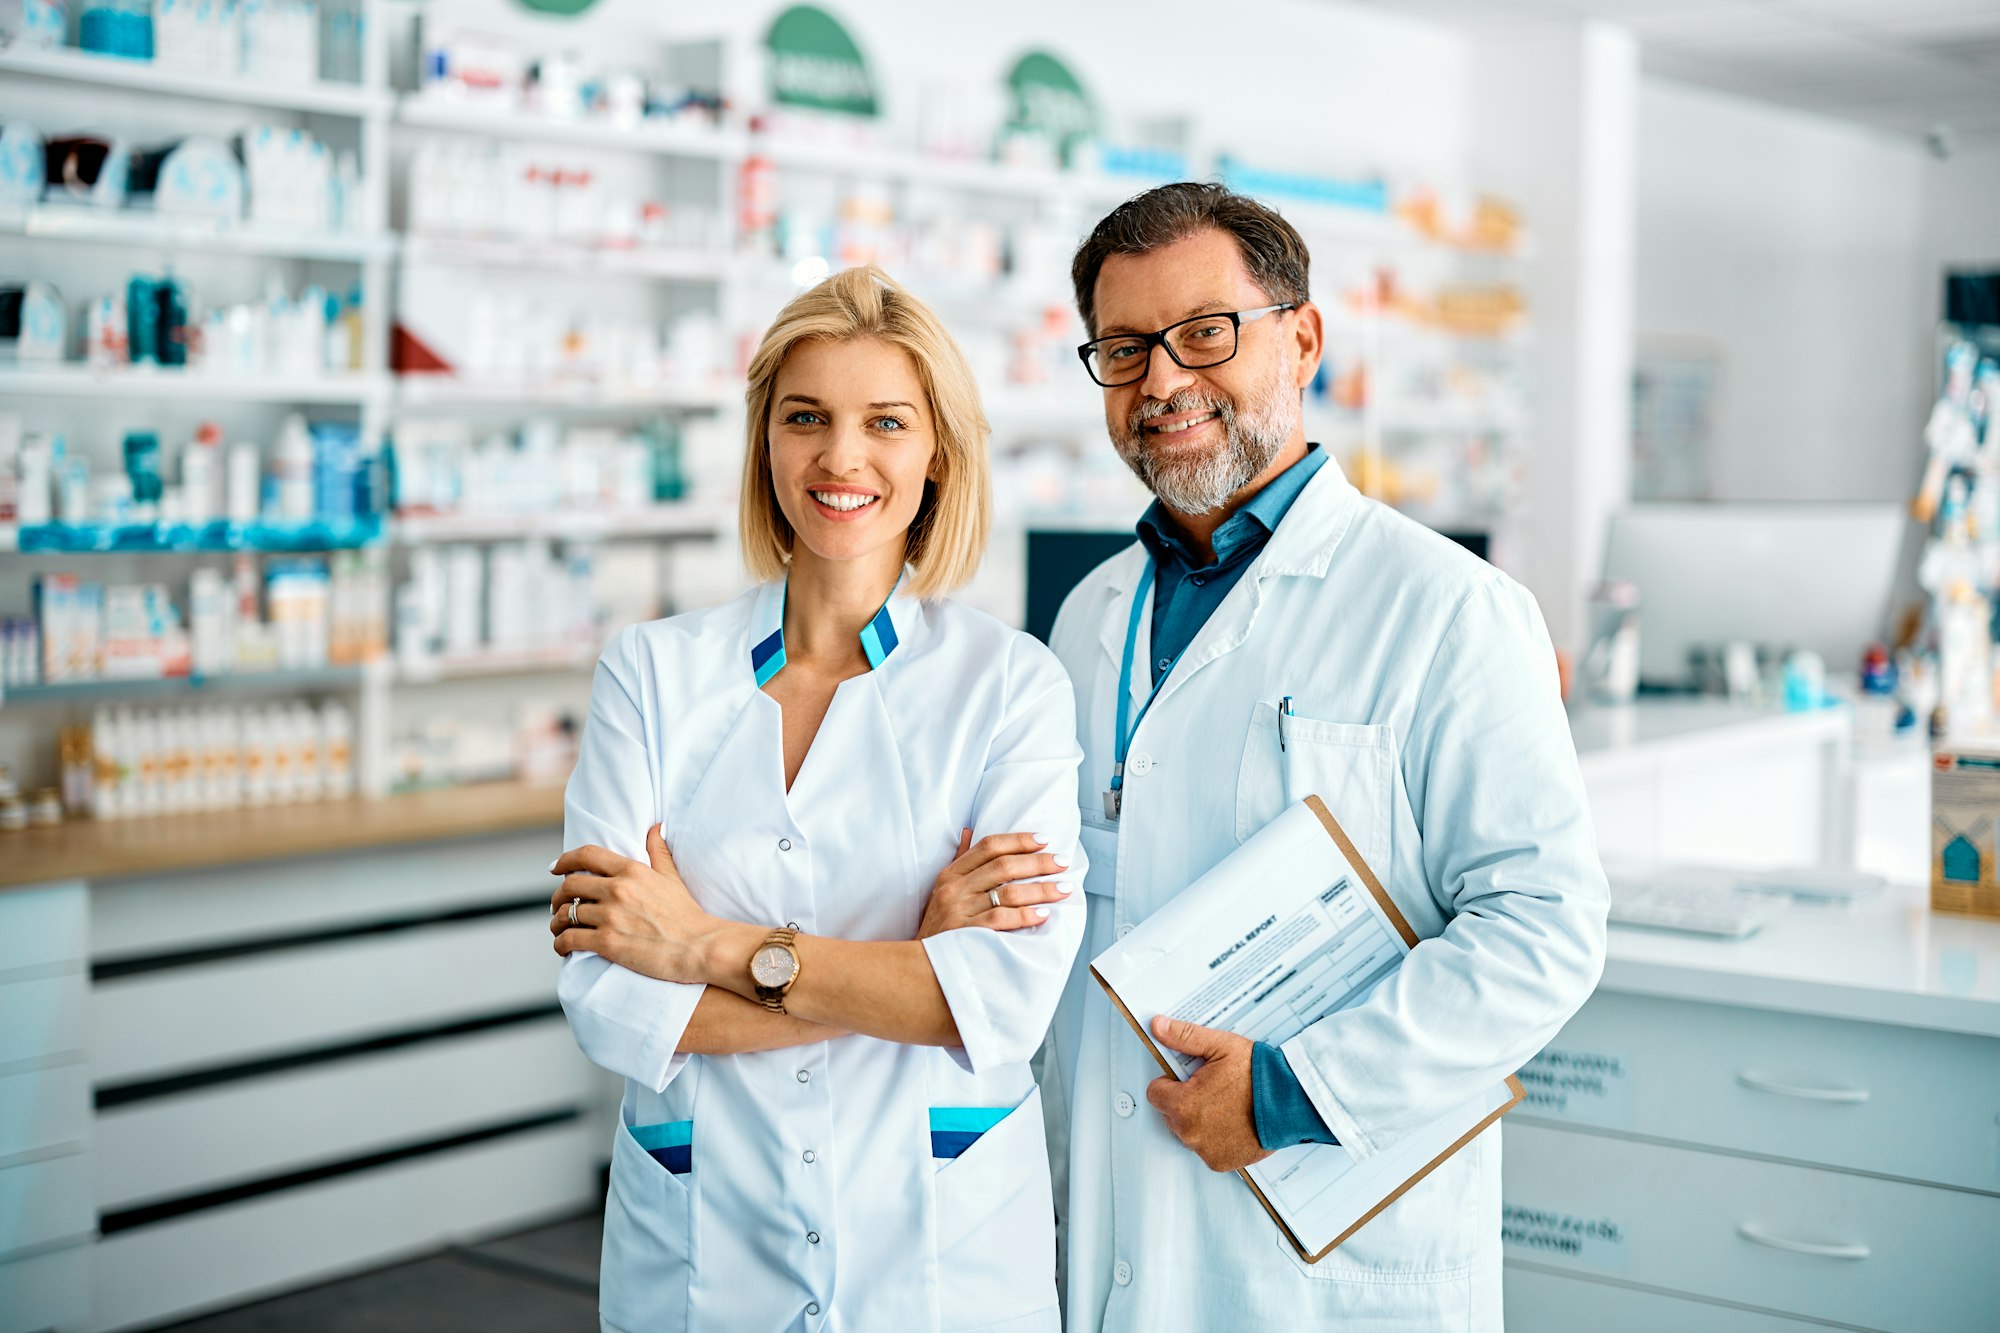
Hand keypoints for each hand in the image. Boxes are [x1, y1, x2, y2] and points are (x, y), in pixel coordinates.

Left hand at [550, 825, 718, 983]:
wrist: (699, 947)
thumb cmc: (688, 915)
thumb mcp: (672, 877)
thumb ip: (659, 852)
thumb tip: (655, 827)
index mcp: (632, 870)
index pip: (587, 855)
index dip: (565, 860)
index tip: (555, 867)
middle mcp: (617, 889)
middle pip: (570, 885)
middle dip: (558, 896)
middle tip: (558, 905)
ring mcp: (611, 916)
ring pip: (566, 913)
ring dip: (557, 921)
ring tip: (560, 928)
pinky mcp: (607, 942)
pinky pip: (569, 939)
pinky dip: (560, 943)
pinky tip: (563, 947)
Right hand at [917, 829, 1072, 939]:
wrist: (919, 964)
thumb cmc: (937, 926)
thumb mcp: (941, 890)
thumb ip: (959, 861)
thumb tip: (970, 831)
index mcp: (951, 875)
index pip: (988, 847)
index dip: (1018, 840)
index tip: (1044, 840)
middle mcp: (955, 889)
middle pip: (1003, 866)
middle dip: (1038, 863)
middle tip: (1062, 862)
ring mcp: (960, 911)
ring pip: (1008, 892)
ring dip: (1040, 889)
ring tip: (1063, 888)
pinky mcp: (967, 933)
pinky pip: (1001, 919)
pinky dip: (1025, 915)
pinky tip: (1043, 914)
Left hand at [1146, 1015, 1270, 1172]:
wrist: (1291, 1101)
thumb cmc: (1259, 1076)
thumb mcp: (1220, 1045)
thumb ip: (1184, 1037)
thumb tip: (1159, 1027)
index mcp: (1183, 1105)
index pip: (1156, 1093)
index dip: (1172, 1082)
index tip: (1189, 1078)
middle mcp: (1191, 1132)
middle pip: (1171, 1114)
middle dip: (1187, 1101)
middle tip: (1213, 1088)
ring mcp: (1206, 1150)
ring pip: (1190, 1132)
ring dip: (1201, 1120)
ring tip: (1227, 1104)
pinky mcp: (1221, 1162)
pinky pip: (1208, 1148)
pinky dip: (1217, 1138)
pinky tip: (1234, 1122)